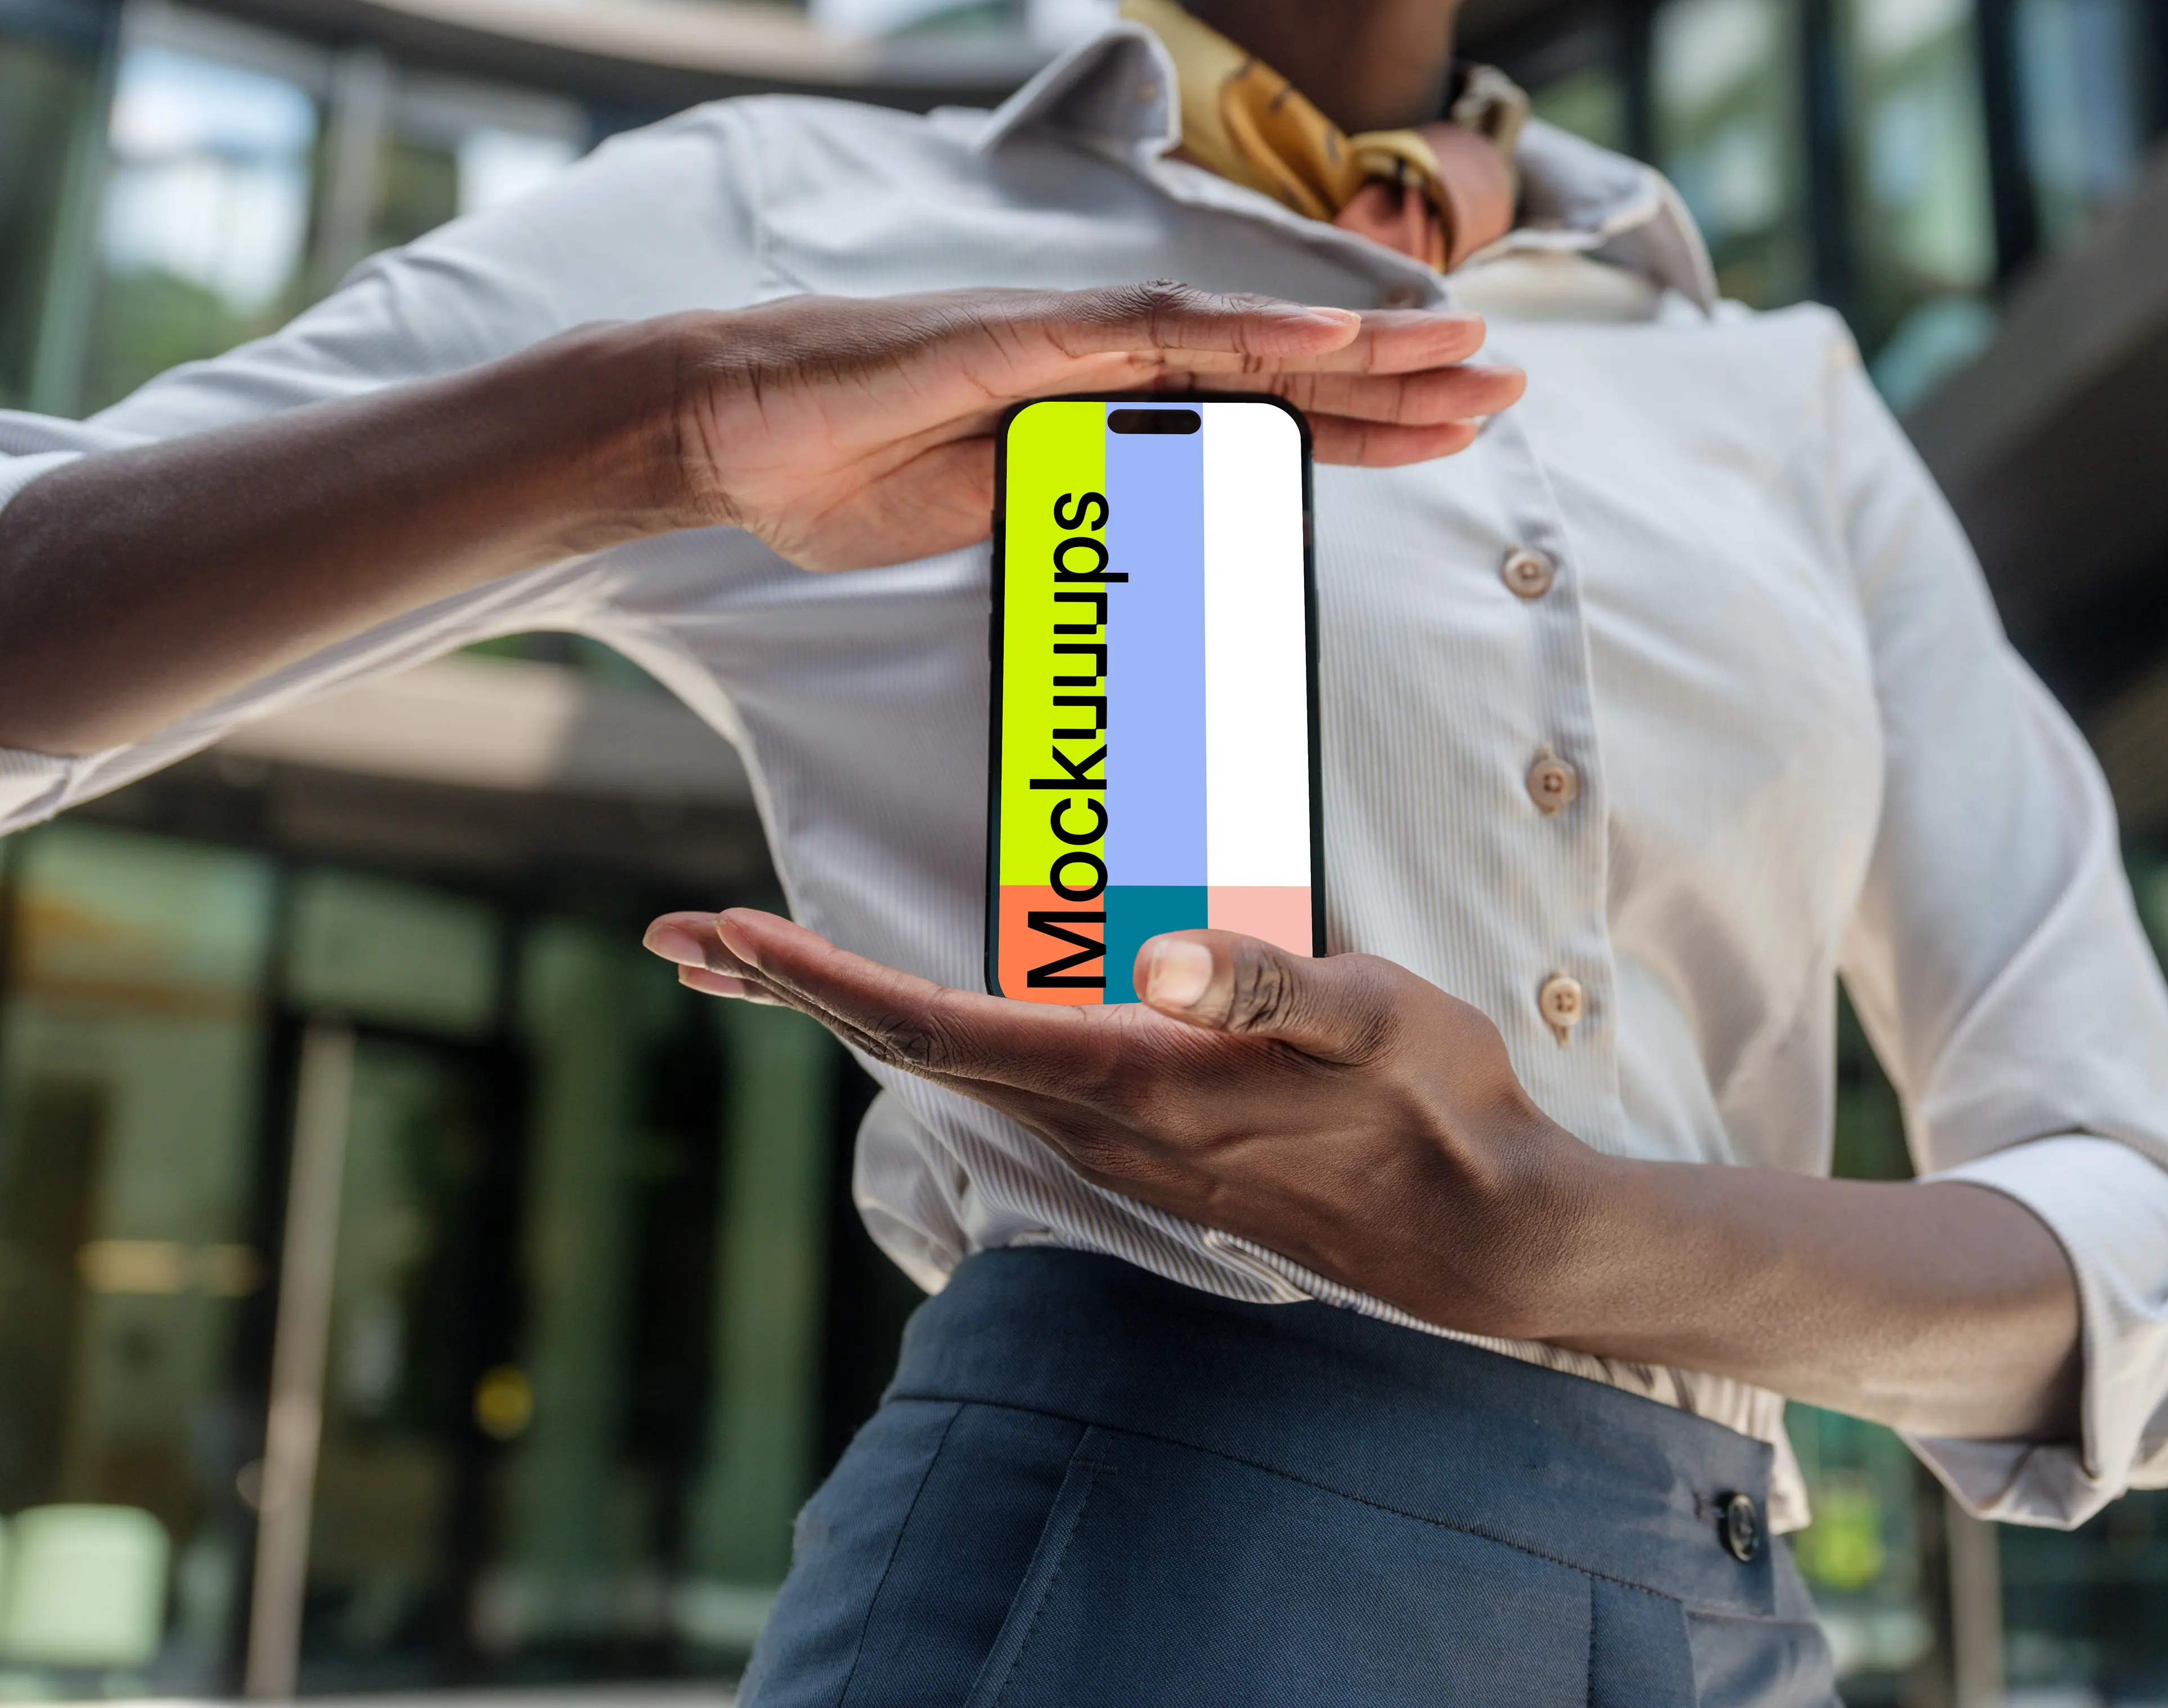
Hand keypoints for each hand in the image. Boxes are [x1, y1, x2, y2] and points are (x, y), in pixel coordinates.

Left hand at [641, 910, 2087, 1438]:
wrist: (1485, 1231)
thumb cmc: (1436, 1110)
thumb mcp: (1374, 1016)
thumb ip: (1267, 983)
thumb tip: (1157, 958)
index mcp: (1132, 1083)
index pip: (936, 1026)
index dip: (819, 980)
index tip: (721, 937)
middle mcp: (1102, 1123)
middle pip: (907, 1048)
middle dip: (787, 989)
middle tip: (681, 938)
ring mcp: (1120, 1140)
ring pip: (945, 1065)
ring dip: (843, 1010)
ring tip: (756, 962)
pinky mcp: (1148, 1139)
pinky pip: (1002, 1076)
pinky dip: (922, 1031)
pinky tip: (909, 1009)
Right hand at [661, 284, 1520, 569]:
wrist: (720, 430)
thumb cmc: (830, 473)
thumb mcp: (984, 521)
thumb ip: (1071, 526)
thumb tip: (1140, 564)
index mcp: (1099, 410)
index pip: (1256, 416)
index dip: (1358, 421)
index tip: (1447, 430)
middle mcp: (1099, 362)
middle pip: (1277, 371)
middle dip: (1396, 379)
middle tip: (1505, 378)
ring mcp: (1062, 341)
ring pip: (1241, 341)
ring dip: (1356, 349)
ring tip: (1460, 353)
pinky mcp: (1019, 337)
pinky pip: (1152, 335)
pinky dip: (1248, 335)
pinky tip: (1332, 337)